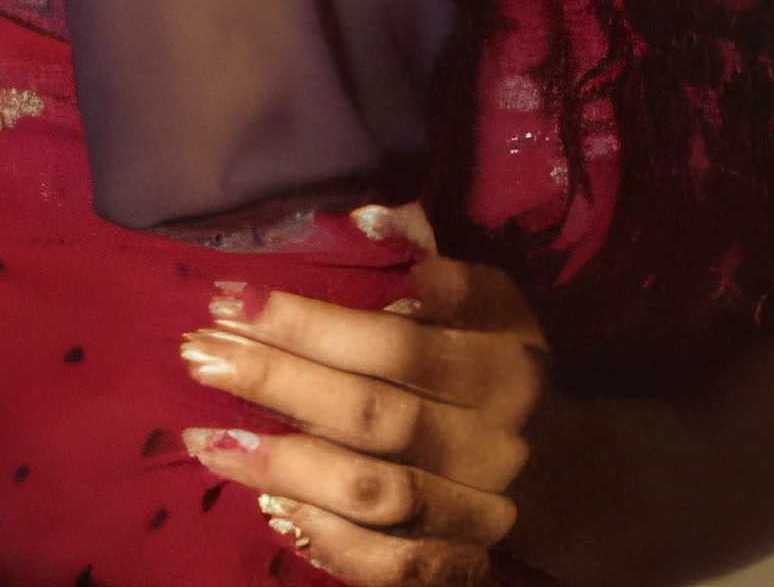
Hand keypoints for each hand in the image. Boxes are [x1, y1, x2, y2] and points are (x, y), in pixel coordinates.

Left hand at [179, 204, 546, 583]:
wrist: (573, 476)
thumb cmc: (508, 368)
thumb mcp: (499, 305)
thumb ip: (441, 270)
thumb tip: (368, 221)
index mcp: (500, 367)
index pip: (395, 344)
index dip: (311, 323)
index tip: (235, 298)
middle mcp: (489, 443)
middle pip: (372, 415)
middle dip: (278, 381)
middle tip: (200, 353)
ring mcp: (474, 513)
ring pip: (372, 493)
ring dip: (284, 464)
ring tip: (208, 435)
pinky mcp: (459, 566)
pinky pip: (389, 565)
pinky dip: (329, 540)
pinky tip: (272, 504)